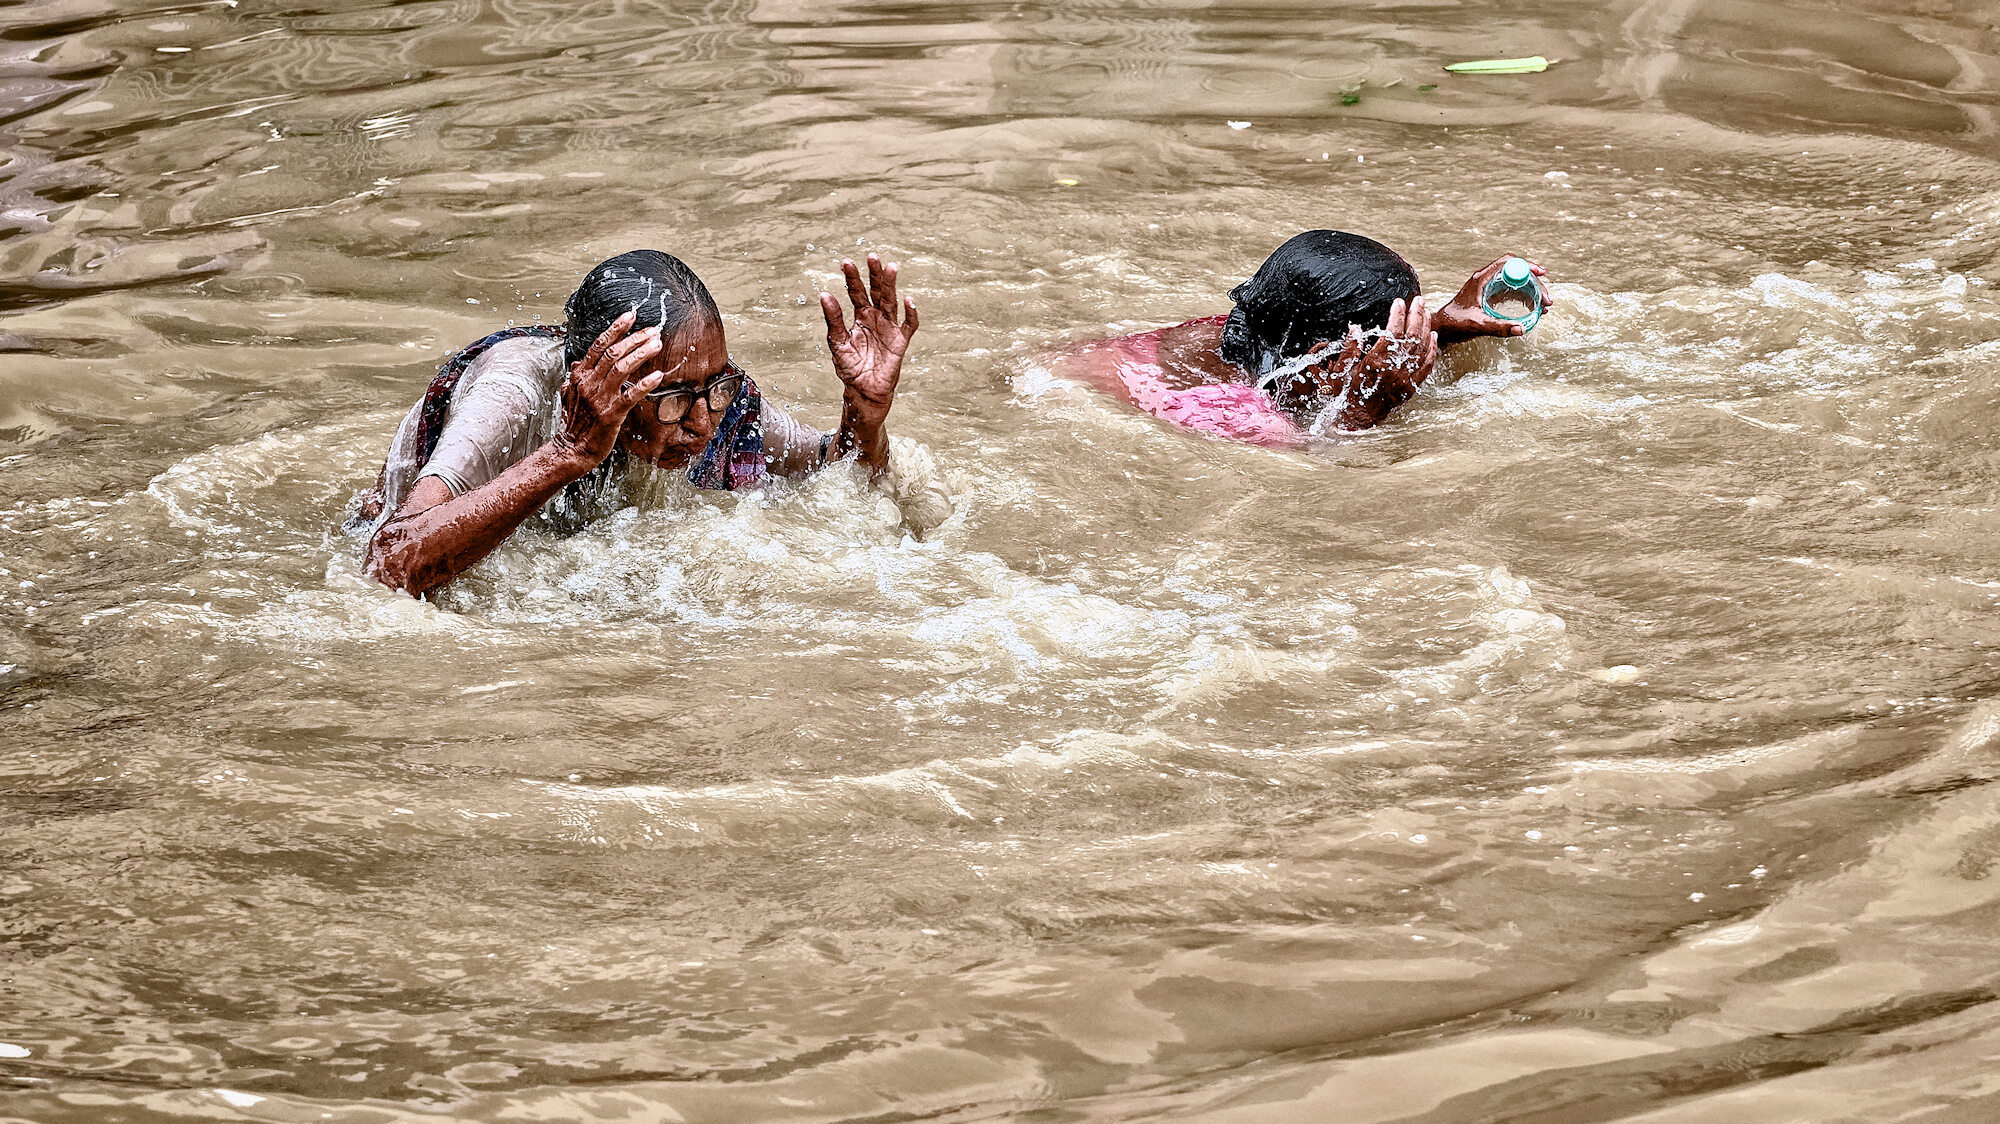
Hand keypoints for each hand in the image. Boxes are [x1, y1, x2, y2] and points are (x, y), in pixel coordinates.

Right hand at [554, 310, 664, 462]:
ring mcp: (599, 398)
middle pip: (613, 352)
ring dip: (641, 354)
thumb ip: (575, 378)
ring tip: (656, 344)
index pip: (598, 345)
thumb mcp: (570, 395)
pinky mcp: (611, 414)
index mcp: (580, 375)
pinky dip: (644, 384)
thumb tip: (577, 363)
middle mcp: (589, 383)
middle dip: (635, 338)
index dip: (615, 329)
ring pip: (621, 368)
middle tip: (653, 331)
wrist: (572, 449)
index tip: (630, 316)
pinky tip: (657, 376)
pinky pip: (630, 395)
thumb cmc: (575, 423)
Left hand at [821, 253, 918, 421]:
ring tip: (891, 267)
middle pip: (877, 291)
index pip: (856, 292)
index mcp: (860, 317)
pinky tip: (909, 301)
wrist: (863, 391)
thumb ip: (833, 319)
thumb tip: (824, 294)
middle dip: (875, 275)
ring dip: (891, 286)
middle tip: (872, 257)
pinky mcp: (901, 342)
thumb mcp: (837, 342)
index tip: (846, 262)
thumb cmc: (849, 368)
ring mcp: (889, 328)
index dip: (852, 278)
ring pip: (892, 301)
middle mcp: (876, 318)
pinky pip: (908, 325)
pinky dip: (910, 313)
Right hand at [1281, 296, 1437, 430]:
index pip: (1393, 331)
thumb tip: (1356, 329)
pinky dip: (1432, 349)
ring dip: (1426, 327)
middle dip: (1416, 315)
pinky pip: (1427, 365)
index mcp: (1376, 362)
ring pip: (1422, 348)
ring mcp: (1405, 377)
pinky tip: (1434, 336)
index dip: (1397, 314)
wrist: (1357, 419)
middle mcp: (1394, 368)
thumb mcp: (1340, 371)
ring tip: (1426, 311)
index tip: (1398, 302)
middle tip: (1419, 300)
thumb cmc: (1347, 395)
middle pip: (1412, 336)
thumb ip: (1348, 349)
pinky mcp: (1411, 386)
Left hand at [1436, 255, 1552, 341]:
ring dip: (1531, 291)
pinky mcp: (1489, 296)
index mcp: (1482, 279)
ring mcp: (1488, 287)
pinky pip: (1511, 291)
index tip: (1542, 274)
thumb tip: (1522, 329)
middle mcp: (1486, 279)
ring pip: (1516, 282)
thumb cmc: (1454, 323)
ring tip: (1544, 306)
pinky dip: (1524, 297)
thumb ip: (1498, 327)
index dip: (1527, 266)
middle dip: (1534, 283)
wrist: (1441, 327)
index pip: (1509, 263)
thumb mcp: (1477, 325)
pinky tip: (1534, 309)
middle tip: (1547, 300)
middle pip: (1516, 272)